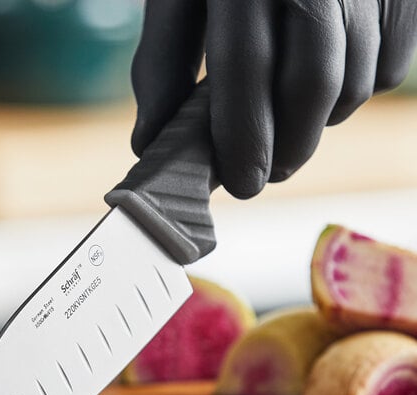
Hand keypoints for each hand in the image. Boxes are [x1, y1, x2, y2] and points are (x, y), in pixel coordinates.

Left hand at [131, 0, 416, 198]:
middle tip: (267, 175)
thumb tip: (151, 144)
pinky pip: (389, 70)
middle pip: (312, 83)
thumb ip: (162, 64)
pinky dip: (355, 93)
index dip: (244, 136)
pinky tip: (325, 87)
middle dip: (289, 147)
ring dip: (319, 124)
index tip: (241, 185)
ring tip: (290, 127)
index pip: (246, 65)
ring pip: (354, 83)